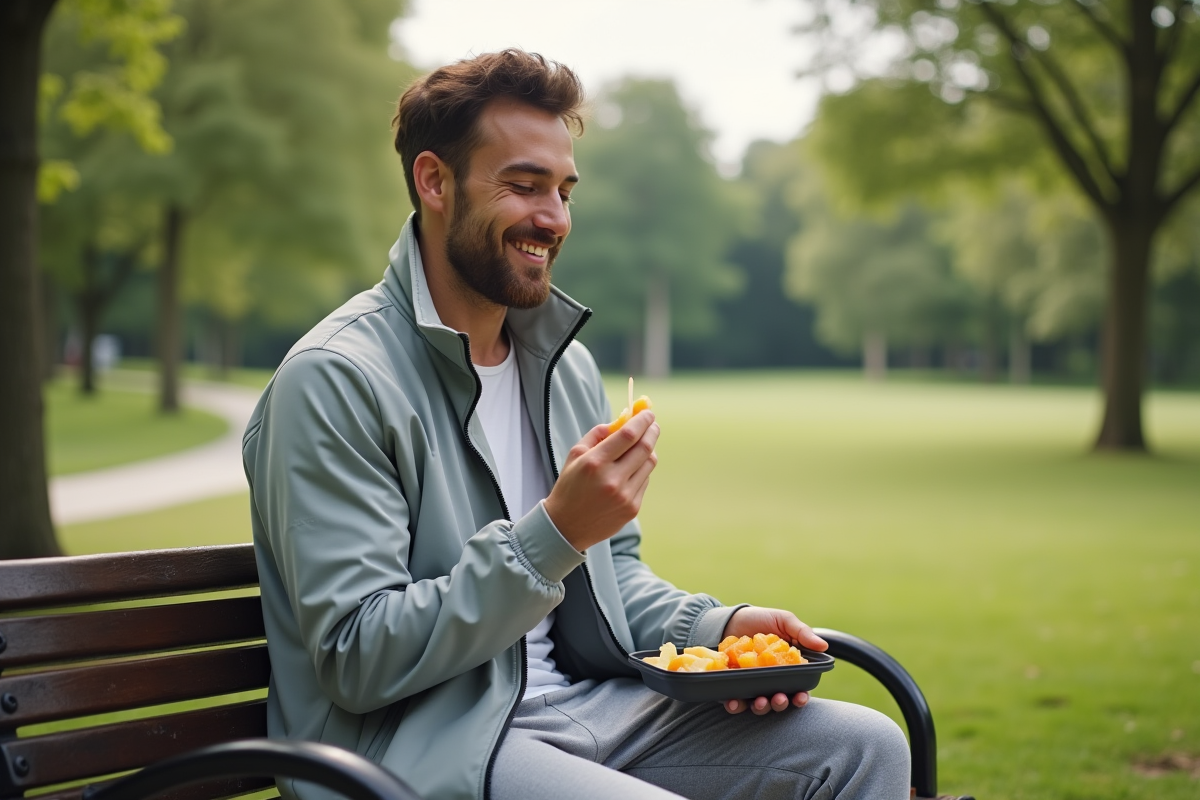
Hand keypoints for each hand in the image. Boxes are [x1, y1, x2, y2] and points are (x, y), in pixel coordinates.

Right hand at [543, 411, 658, 551]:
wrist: (566, 527)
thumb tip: (622, 419)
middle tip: (652, 424)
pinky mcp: (632, 509)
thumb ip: (597, 434)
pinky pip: (645, 481)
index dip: (642, 420)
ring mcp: (625, 496)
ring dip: (649, 450)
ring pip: (649, 464)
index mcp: (595, 463)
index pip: (628, 435)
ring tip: (641, 445)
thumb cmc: (570, 486)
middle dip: (651, 431)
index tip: (647, 412)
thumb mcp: (575, 456)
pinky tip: (631, 470)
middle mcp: (612, 480)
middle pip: (644, 448)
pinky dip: (641, 470)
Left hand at [720, 606, 827, 715]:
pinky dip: (734, 705)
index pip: (798, 690)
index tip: (800, 697)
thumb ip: (803, 633)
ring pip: (759, 705)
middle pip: (780, 701)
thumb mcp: (783, 621)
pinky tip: (733, 701)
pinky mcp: (734, 686)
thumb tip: (823, 645)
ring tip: (760, 701)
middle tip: (779, 698)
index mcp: (787, 670)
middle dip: (781, 704)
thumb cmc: (761, 619)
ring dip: (761, 708)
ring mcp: (752, 685)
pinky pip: (735, 701)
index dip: (801, 697)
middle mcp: (771, 682)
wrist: (730, 618)